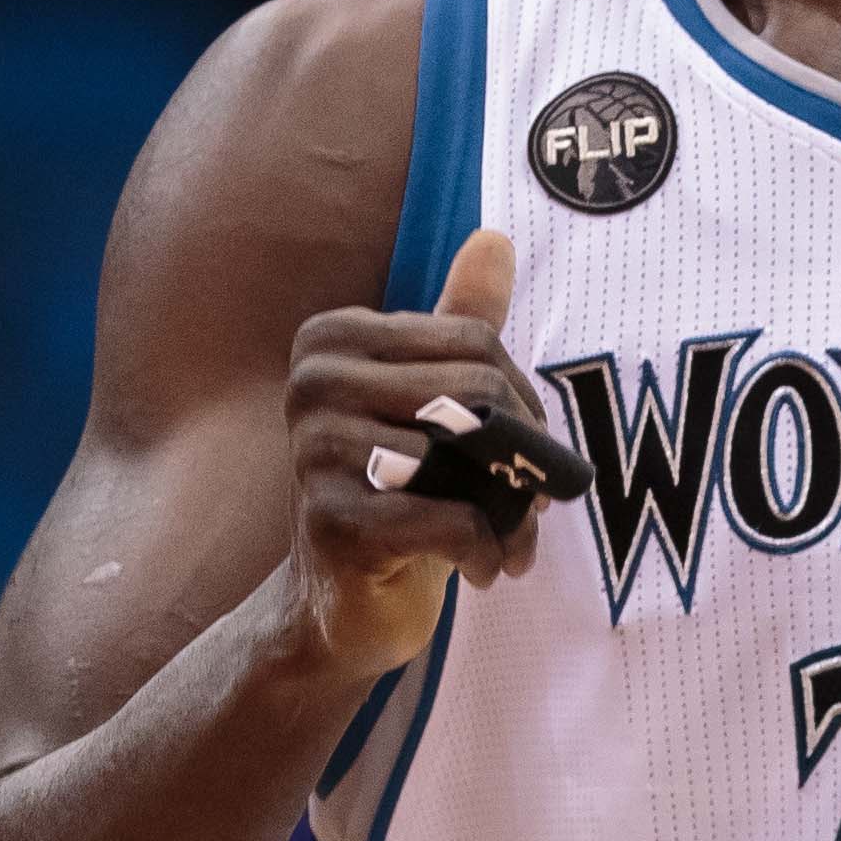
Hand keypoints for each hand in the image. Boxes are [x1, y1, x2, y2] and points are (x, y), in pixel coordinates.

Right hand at [283, 228, 551, 676]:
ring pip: (468, 455)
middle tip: (528, 502)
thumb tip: (495, 238)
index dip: (519, 402)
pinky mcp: (330, 520)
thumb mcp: (433, 399)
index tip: (521, 449)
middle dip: (522, 455)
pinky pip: (446, 517)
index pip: (474, 342)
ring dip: (510, 512)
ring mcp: (314, 449)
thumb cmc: (399, 489)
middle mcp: (312, 382)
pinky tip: (481, 566)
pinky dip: (483, 547)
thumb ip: (460, 320)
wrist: (345, 602)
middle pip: (475, 392)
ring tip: (510, 540)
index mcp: (333, 338)